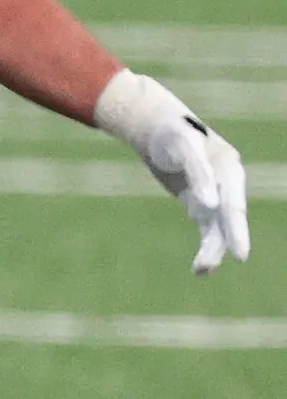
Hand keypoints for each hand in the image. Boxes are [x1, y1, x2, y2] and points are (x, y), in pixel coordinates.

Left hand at [99, 71, 253, 274]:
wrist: (157, 128)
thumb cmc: (172, 133)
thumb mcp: (183, 147)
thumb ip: (199, 172)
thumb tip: (210, 205)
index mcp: (228, 168)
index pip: (234, 203)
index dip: (237, 227)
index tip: (240, 252)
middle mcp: (226, 184)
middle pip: (230, 217)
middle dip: (232, 239)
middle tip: (238, 258)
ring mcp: (214, 195)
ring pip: (218, 228)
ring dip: (213, 249)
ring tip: (202, 270)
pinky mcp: (199, 204)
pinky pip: (207, 229)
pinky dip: (206, 246)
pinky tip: (200, 269)